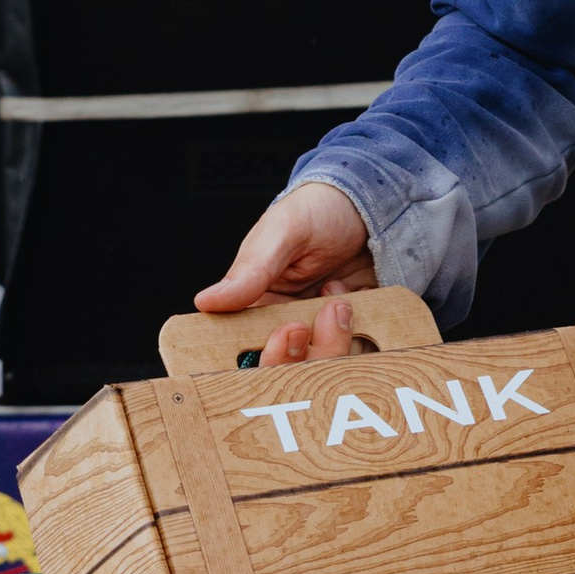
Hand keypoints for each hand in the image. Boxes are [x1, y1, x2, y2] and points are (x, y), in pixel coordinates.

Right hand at [194, 182, 375, 366]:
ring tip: (339, 295)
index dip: (271, 354)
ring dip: (339, 337)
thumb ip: (250, 270)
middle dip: (311, 349)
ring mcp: (324, 332)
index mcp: (257, 307)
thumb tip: (206, 301)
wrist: (367, 203)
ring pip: (328, 366)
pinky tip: (359, 298)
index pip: (251, 351)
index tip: (290, 330)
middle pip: (293, 369)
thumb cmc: (316, 210)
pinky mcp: (357, 331)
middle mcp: (289, 326)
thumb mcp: (282, 231)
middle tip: (325, 307)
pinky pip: (363, 355)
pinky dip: (368, 336)